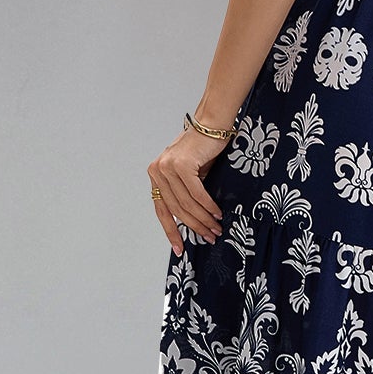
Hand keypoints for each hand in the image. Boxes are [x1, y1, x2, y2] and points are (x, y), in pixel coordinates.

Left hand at [148, 127, 229, 253]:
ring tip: (216, 228)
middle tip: (209, 237)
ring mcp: (167, 167)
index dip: (171, 231)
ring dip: (203, 219)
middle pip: (176, 209)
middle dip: (194, 227)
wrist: (211, 125)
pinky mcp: (181, 165)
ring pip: (186, 203)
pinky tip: (216, 213)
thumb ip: (185, 193)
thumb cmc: (203, 149)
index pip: (161, 209)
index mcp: (156, 174)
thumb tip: (193, 221)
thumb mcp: (189, 173)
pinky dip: (208, 206)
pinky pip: (196, 193)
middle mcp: (157, 171)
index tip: (180, 248)